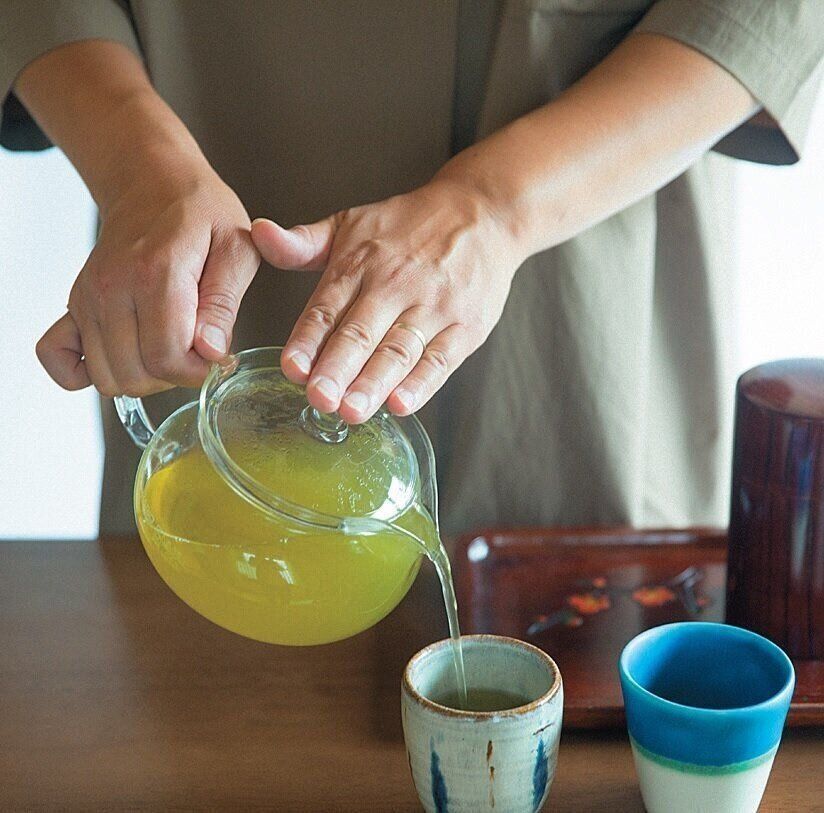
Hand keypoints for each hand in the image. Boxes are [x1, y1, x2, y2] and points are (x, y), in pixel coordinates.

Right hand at [36, 160, 259, 395]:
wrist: (154, 184)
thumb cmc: (202, 214)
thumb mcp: (238, 250)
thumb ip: (225, 304)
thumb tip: (211, 352)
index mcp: (156, 273)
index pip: (167, 359)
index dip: (198, 371)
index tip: (215, 355)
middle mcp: (112, 287)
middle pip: (135, 375)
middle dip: (173, 376)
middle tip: (193, 349)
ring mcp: (87, 298)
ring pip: (106, 377)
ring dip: (142, 376)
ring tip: (166, 346)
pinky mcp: (75, 304)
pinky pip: (58, 358)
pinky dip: (86, 371)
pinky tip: (123, 356)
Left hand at [251, 177, 520, 423]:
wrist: (483, 213)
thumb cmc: (410, 227)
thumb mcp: (351, 223)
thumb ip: (303, 243)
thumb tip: (258, 233)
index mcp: (359, 264)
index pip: (327, 306)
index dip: (308, 339)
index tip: (292, 367)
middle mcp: (394, 286)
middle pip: (361, 332)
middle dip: (338, 369)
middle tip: (319, 399)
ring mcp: (432, 307)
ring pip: (398, 350)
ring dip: (374, 382)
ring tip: (352, 410)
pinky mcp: (465, 327)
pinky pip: (440, 359)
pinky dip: (421, 384)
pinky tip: (401, 404)